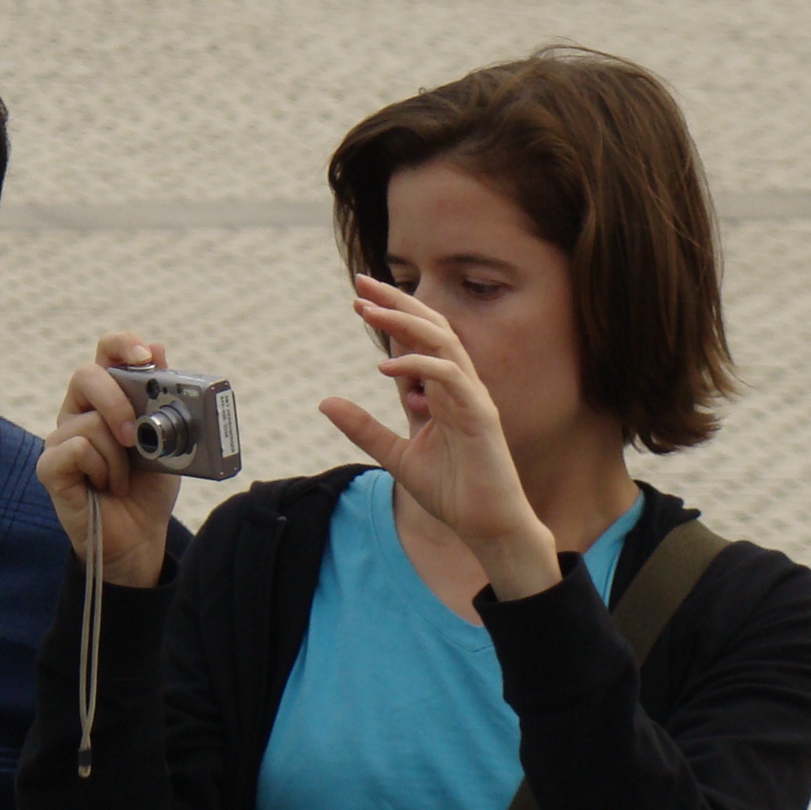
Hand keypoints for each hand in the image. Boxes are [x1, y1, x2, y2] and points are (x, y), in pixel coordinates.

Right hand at [35, 332, 181, 587]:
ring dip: (118, 458)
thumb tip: (158, 350)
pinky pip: (75, 450)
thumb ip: (162, 399)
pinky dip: (100, 469)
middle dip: (117, 402)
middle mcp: (80, 409)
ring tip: (123, 479)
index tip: (145, 356)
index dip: (123, 345)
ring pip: (88, 423)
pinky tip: (105, 486)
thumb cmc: (149, 485)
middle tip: (135, 436)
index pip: (106, 352)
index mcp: (108, 396)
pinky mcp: (51, 466)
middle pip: (87, 375)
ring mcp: (61, 437)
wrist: (140, 535)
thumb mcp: (168, 440)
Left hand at [319, 274, 561, 600]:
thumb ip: (364, 427)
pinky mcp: (480, 415)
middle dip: (397, 302)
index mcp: (443, 391)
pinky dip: (419, 366)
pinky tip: (386, 367)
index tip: (359, 299)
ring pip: (442, 342)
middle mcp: (460, 386)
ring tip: (368, 312)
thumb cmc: (452, 491)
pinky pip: (451, 376)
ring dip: (405, 322)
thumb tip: (325, 402)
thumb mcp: (395, 455)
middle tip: (361, 284)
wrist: (486, 525)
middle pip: (432, 327)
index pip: (418, 340)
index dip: (391, 316)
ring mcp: (472, 397)